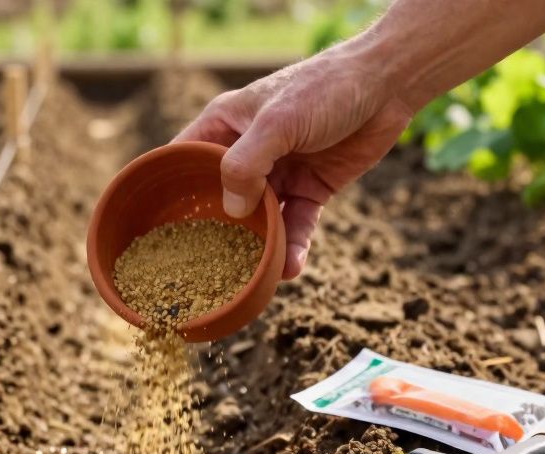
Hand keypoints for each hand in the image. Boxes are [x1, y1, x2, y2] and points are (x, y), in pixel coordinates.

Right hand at [175, 45, 414, 278]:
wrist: (387, 86)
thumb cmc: (325, 88)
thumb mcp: (277, 123)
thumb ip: (246, 164)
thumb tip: (232, 210)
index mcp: (225, 124)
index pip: (186, 158)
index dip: (171, 188)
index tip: (157, 226)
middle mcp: (248, 150)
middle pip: (222, 197)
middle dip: (217, 230)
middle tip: (206, 266)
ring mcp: (279, 172)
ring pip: (260, 218)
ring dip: (260, 246)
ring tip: (254, 276)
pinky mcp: (311, 189)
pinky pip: (296, 224)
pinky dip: (294, 246)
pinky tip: (292, 267)